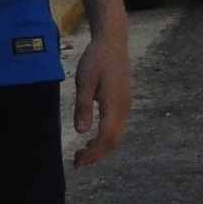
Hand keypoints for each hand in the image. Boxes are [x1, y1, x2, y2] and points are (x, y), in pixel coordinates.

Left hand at [71, 18, 132, 165]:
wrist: (113, 42)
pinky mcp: (123, 102)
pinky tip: (92, 136)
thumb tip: (82, 132)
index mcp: (114, 105)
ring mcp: (125, 105)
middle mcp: (123, 109)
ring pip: (117, 135)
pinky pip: (117, 127)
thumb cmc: (96, 60)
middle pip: (115, 141)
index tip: (77, 161)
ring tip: (82, 152)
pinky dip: (105, 138)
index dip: (93, 153)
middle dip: (97, 155)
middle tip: (77, 161)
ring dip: (101, 148)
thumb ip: (83, 107)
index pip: (106, 137)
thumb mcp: (84, 82)